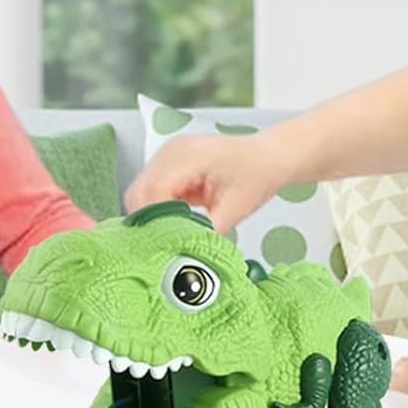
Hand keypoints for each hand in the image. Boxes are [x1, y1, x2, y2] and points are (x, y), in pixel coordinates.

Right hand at [123, 131, 290, 234]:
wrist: (268, 156)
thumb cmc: (257, 176)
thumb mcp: (235, 210)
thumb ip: (207, 232)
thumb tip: (185, 255)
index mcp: (188, 157)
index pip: (154, 192)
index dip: (154, 222)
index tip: (163, 246)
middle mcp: (171, 152)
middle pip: (139, 192)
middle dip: (149, 221)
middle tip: (166, 245)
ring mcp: (167, 155)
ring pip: (140, 192)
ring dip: (153, 215)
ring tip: (174, 233)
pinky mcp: (168, 163)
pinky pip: (151, 189)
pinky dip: (158, 207)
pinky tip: (177, 219)